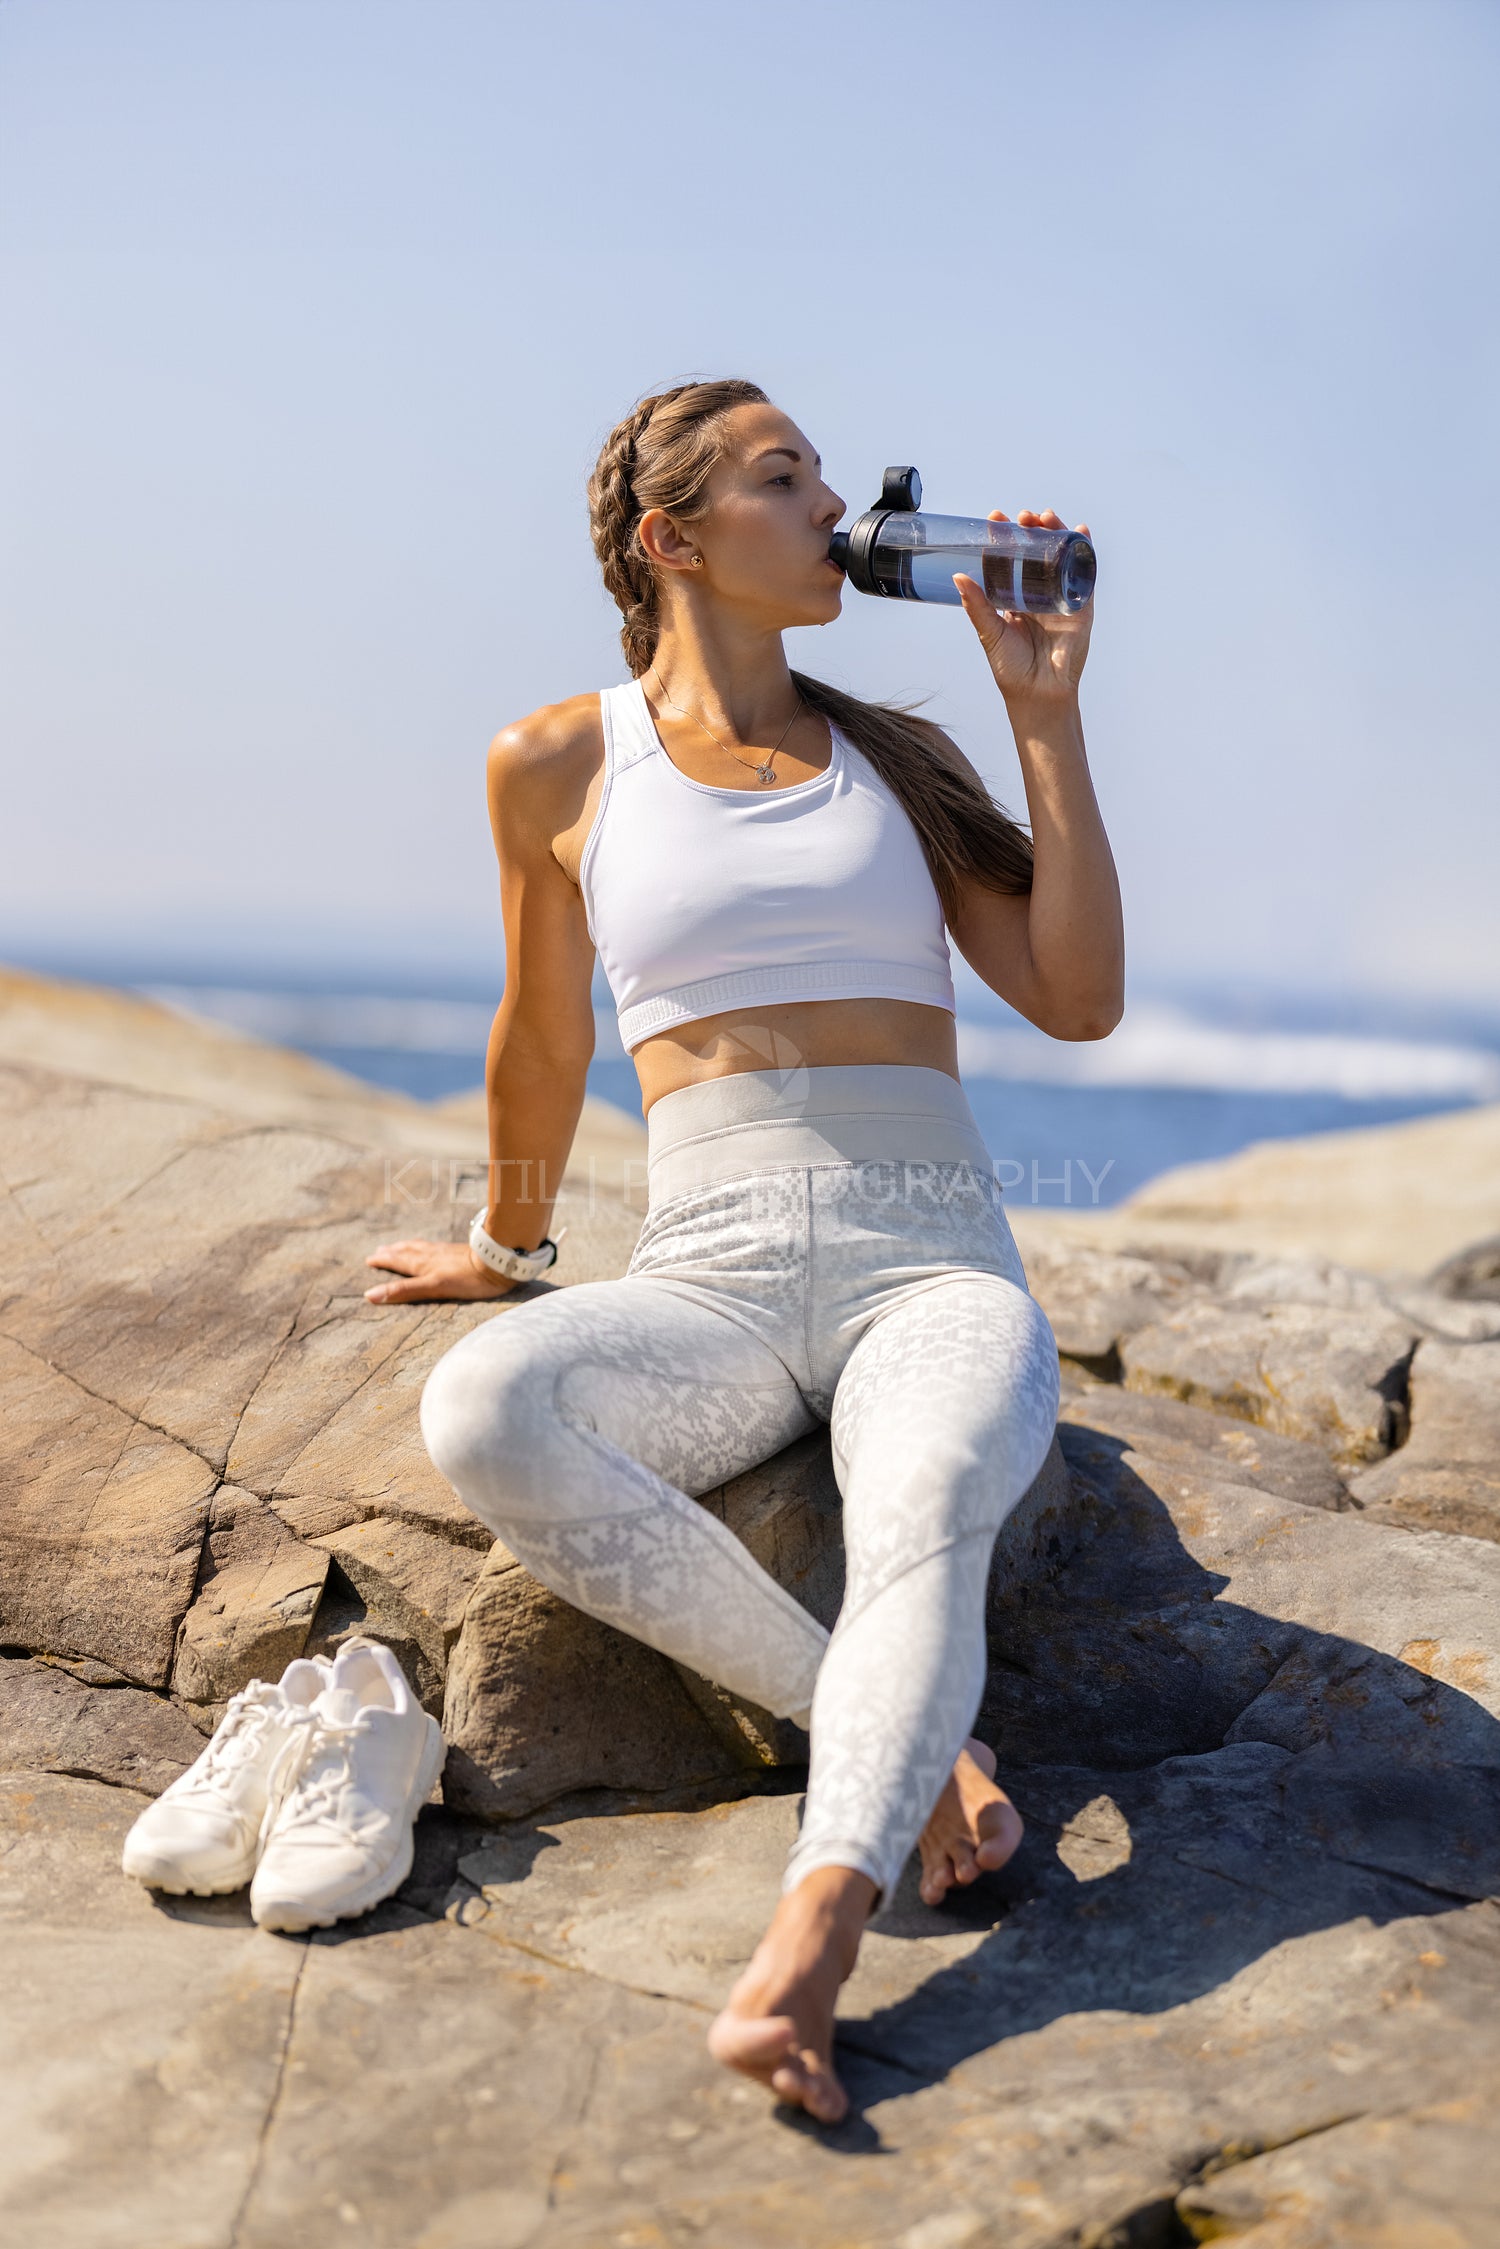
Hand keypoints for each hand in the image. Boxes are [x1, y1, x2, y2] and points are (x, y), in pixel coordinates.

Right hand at [364, 1236, 516, 1305]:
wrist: (497, 1261)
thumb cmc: (467, 1279)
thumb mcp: (432, 1288)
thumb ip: (404, 1291)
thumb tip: (371, 1295)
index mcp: (423, 1266)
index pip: (398, 1263)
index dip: (384, 1263)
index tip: (370, 1260)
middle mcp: (431, 1256)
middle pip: (406, 1253)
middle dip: (391, 1253)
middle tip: (378, 1251)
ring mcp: (445, 1252)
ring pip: (419, 1247)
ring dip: (405, 1247)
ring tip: (396, 1246)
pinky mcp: (457, 1251)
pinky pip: (433, 1246)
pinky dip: (423, 1246)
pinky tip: (429, 1247)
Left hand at [954, 508, 1092, 706]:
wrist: (1037, 694)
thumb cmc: (1011, 669)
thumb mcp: (990, 632)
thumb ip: (977, 605)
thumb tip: (957, 577)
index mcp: (1016, 599)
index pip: (1010, 561)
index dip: (1005, 540)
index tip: (996, 519)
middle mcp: (1039, 595)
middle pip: (1037, 554)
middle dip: (1031, 531)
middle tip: (1022, 516)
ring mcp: (1061, 599)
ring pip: (1060, 558)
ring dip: (1056, 534)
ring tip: (1045, 517)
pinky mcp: (1081, 607)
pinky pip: (1085, 575)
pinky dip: (1084, 552)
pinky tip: (1080, 532)